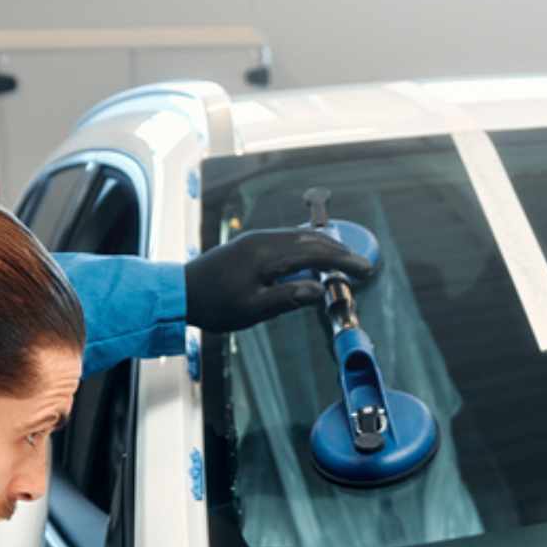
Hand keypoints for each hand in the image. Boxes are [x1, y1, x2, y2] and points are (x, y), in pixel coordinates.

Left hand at [183, 228, 374, 332]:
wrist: (181, 291)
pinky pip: (290, 238)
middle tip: (363, 265)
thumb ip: (287, 298)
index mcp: (266, 255)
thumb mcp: (252, 309)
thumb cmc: (214, 305)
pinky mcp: (253, 243)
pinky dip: (310, 245)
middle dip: (341, 251)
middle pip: (312, 239)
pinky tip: (316, 254)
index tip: (365, 269)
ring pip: (301, 236)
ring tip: (346, 259)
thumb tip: (319, 292)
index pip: (315, 253)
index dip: (343, 261)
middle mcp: (264, 240)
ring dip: (326, 246)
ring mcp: (258, 239)